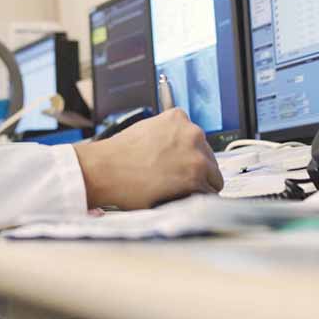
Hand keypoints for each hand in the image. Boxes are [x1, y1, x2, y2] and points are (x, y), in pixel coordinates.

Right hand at [72, 108, 223, 209]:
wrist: (105, 168)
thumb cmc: (120, 153)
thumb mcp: (147, 129)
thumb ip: (169, 134)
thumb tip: (178, 149)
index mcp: (179, 118)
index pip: (198, 140)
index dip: (189, 156)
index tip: (181, 165)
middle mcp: (192, 133)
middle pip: (209, 159)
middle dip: (196, 172)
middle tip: (175, 182)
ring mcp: (196, 155)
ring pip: (213, 178)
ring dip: (199, 187)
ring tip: (177, 192)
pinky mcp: (195, 177)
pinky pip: (208, 194)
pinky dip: (198, 200)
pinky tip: (180, 199)